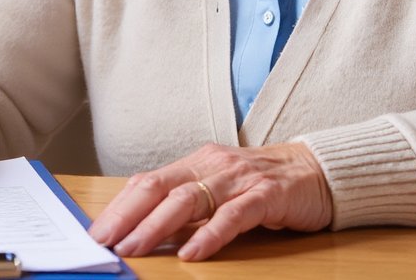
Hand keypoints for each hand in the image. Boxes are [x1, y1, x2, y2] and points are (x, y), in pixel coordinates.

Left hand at [86, 141, 332, 259]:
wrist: (318, 171)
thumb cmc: (262, 184)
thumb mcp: (218, 188)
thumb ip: (186, 204)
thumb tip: (145, 230)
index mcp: (195, 163)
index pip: (147, 182)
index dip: (120, 207)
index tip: (97, 232)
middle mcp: (211, 165)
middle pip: (159, 188)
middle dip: (128, 216)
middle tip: (106, 241)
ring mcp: (238, 178)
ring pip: (189, 200)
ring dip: (157, 227)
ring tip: (136, 247)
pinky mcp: (266, 194)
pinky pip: (233, 215)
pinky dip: (210, 235)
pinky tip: (192, 252)